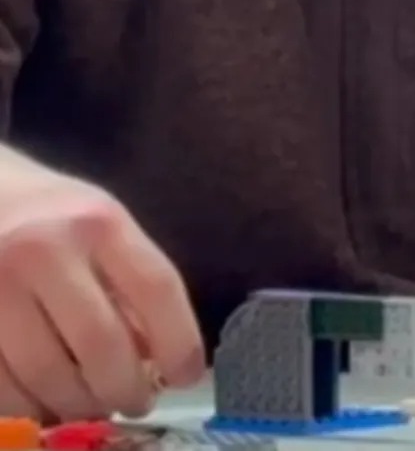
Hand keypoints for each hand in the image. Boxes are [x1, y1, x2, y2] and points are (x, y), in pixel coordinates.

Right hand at [0, 153, 204, 421]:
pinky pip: (1, 386)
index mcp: (98, 222)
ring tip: (93, 406)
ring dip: (79, 405)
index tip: (187, 377)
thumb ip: (130, 282)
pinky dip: (29, 408)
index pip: (156, 289)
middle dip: (126, 388)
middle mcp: (45, 251)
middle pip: (101, 343)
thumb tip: (156, 359)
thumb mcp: (100, 225)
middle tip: (136, 402)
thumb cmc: (48, 214)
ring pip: (48, 375)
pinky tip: (45, 405)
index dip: (180, 343)